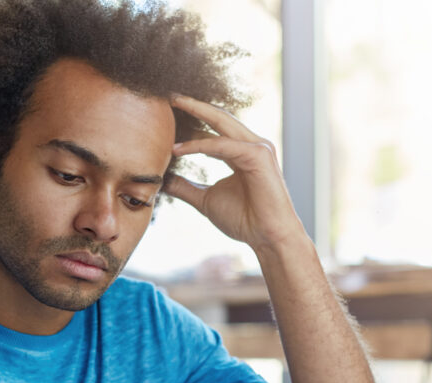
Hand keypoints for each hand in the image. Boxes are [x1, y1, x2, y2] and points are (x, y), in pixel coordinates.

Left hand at [167, 95, 304, 251]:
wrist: (268, 238)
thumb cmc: (244, 220)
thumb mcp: (206, 200)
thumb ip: (186, 188)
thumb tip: (163, 181)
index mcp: (241, 153)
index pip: (214, 129)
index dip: (191, 122)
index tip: (167, 116)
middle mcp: (251, 145)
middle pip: (218, 117)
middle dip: (193, 105)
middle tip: (169, 95)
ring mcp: (257, 148)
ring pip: (221, 122)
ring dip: (196, 112)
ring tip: (172, 104)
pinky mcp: (258, 155)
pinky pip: (222, 145)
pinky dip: (199, 145)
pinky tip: (178, 148)